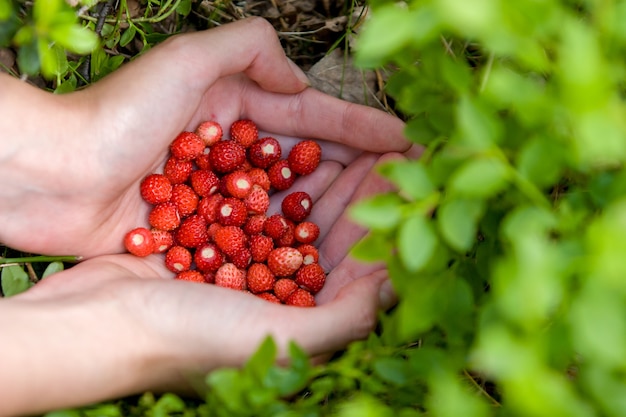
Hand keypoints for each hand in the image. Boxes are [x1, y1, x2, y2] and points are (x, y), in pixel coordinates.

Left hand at [0, 17, 409, 258]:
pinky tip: (322, 258)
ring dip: (331, 211)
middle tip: (405, 185)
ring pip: (289, 202)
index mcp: (236, 106)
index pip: (312, 117)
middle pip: (309, 163)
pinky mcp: (202, 231)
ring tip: (377, 224)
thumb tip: (299, 81)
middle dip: (358, 172)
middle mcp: (235, 151)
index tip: (403, 137)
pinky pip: (258, 236)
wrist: (51, 174)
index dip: (359, 127)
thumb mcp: (185, 59)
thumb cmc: (114, 114)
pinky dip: (289, 244)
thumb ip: (247, 50)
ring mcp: (221, 194)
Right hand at [1, 150, 399, 415]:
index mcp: (303, 319)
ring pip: (301, 217)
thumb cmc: (189, 338)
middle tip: (396, 155)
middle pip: (336, 237)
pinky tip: (302, 155)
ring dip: (330, 183)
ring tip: (360, 148)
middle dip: (367, 196)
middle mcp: (281, 293)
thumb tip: (393, 290)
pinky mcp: (218, 243)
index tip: (417, 181)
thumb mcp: (277, 337)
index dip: (392, 223)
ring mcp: (248, 265)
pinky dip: (284, 180)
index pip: (362, 265)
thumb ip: (342, 319)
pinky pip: (262, 204)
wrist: (96, 325)